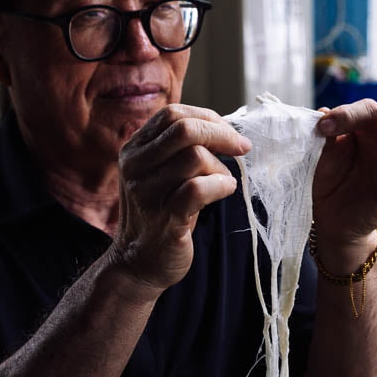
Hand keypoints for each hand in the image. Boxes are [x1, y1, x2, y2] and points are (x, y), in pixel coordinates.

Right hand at [109, 104, 250, 295]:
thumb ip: (182, 148)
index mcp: (134, 149)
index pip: (172, 114)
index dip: (207, 118)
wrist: (139, 262)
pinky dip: (221, 185)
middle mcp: (135, 166)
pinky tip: (225, 190)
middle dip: (221, 134)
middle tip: (241, 148)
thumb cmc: (161, 211)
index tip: (229, 132)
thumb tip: (226, 129)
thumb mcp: (163, 172)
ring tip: (222, 181)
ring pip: (195, 157)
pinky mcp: (164, 218)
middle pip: (184, 129)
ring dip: (220, 166)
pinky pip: (198, 188)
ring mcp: (147, 192)